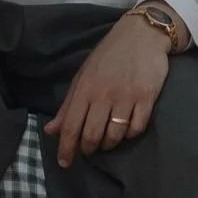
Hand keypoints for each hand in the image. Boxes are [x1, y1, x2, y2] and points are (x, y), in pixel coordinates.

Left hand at [43, 15, 170, 166]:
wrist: (140, 35)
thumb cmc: (108, 57)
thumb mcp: (83, 77)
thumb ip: (68, 105)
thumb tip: (50, 130)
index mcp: (84, 88)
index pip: (71, 125)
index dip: (66, 147)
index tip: (64, 163)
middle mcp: (104, 94)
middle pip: (92, 134)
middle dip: (89, 149)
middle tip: (89, 150)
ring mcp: (126, 96)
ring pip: (115, 134)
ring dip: (109, 143)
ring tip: (107, 140)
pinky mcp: (147, 98)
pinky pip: (137, 128)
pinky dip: (130, 134)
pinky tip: (126, 129)